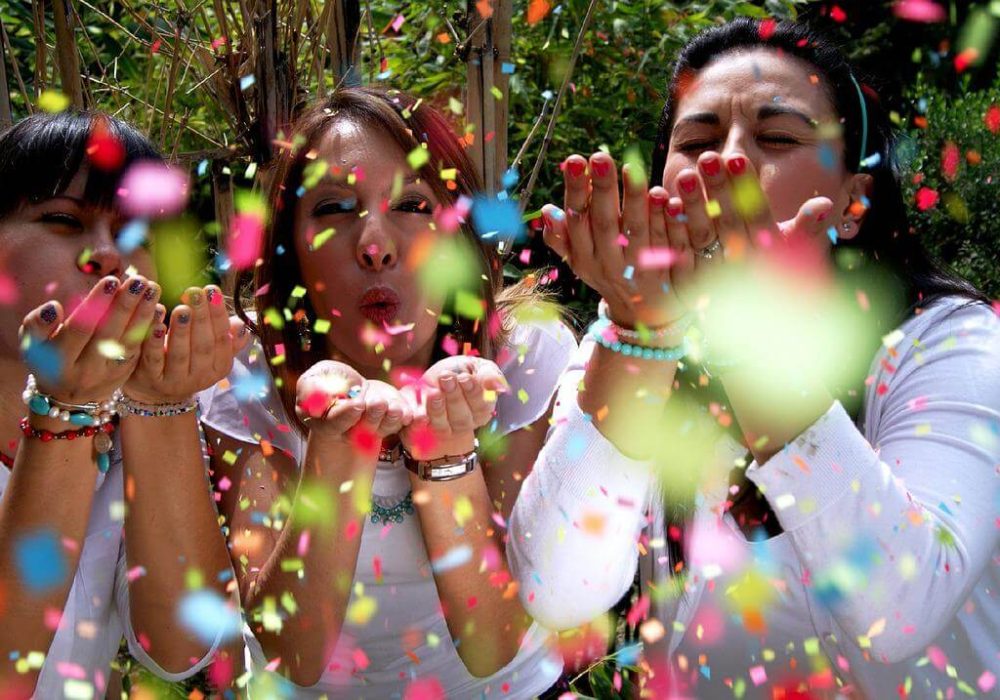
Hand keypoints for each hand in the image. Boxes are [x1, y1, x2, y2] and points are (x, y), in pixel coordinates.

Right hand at [19, 274, 159, 404]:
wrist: (67, 398)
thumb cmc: (48, 358)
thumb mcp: (31, 344)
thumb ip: (37, 325)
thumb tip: (55, 307)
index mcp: (60, 361)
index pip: (81, 328)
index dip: (97, 304)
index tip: (112, 280)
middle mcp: (86, 370)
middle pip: (109, 333)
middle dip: (125, 305)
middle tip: (139, 281)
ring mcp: (108, 375)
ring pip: (128, 341)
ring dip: (143, 314)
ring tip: (153, 289)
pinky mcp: (125, 375)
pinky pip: (139, 350)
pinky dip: (149, 329)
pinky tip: (157, 308)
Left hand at [124, 285, 251, 403]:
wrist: (157, 390)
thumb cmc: (188, 359)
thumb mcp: (210, 351)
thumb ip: (226, 336)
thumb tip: (241, 325)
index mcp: (219, 367)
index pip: (222, 339)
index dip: (219, 315)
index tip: (213, 291)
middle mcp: (201, 377)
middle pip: (203, 346)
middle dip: (202, 318)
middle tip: (196, 293)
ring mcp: (176, 381)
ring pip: (180, 355)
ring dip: (181, 330)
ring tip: (181, 308)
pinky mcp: (152, 380)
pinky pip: (154, 359)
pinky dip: (155, 342)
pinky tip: (156, 325)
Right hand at [296, 361, 411, 443]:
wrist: (349, 386)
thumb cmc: (327, 381)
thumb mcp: (314, 380)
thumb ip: (311, 389)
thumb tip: (316, 406)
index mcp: (327, 423)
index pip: (336, 423)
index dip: (347, 415)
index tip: (357, 403)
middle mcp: (352, 430)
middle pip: (365, 428)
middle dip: (373, 414)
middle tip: (377, 402)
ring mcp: (376, 426)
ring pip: (387, 424)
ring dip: (392, 414)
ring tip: (392, 405)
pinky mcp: (393, 419)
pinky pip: (404, 420)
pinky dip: (409, 413)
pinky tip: (413, 413)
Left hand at [399, 356, 506, 458]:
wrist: (429, 381)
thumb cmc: (457, 372)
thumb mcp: (475, 366)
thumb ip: (489, 374)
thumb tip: (498, 385)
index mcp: (482, 408)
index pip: (482, 405)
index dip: (473, 392)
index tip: (464, 377)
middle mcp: (466, 423)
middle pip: (463, 417)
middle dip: (454, 396)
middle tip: (446, 377)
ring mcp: (445, 429)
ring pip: (444, 424)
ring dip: (439, 408)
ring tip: (433, 391)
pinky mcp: (425, 430)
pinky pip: (424, 430)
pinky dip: (422, 421)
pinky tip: (420, 413)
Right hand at [541, 152, 687, 328]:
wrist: (644, 317)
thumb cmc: (609, 275)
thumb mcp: (580, 261)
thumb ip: (562, 238)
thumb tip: (547, 210)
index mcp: (585, 257)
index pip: (577, 221)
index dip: (575, 192)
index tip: (575, 160)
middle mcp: (609, 264)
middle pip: (604, 224)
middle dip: (601, 189)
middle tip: (600, 156)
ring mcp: (639, 269)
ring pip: (636, 232)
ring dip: (633, 200)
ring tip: (632, 168)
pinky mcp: (668, 272)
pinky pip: (667, 244)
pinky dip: (666, 220)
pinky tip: (666, 196)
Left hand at [666, 151, 838, 366]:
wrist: (759, 337)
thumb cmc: (780, 282)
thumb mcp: (794, 256)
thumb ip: (805, 230)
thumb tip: (823, 204)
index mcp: (768, 255)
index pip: (757, 216)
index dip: (746, 189)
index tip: (737, 158)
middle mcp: (743, 267)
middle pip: (727, 223)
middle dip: (717, 191)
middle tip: (707, 157)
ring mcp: (716, 277)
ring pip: (701, 238)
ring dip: (691, 206)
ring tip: (680, 174)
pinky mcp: (691, 286)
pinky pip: (678, 256)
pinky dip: (669, 231)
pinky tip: (660, 203)